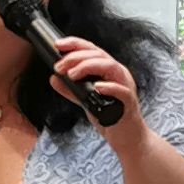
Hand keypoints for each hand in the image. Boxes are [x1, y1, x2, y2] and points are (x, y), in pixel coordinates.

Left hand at [50, 35, 145, 149]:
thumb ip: (71, 90)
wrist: (128, 139)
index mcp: (109, 70)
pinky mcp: (129, 102)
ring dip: (88, 66)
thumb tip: (54, 79)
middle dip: (76, 57)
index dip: (75, 44)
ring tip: (72, 74)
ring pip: (110, 66)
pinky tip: (96, 87)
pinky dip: (109, 87)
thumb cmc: (111, 118)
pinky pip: (121, 91)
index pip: (92, 50)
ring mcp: (125, 86)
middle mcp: (118, 74)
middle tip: (59, 67)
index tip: (58, 45)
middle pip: (98, 55)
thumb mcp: (87, 101)